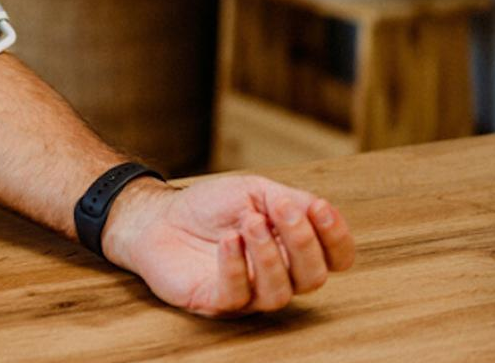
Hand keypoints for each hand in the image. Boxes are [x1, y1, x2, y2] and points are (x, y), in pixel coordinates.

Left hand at [101, 175, 354, 317]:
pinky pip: (237, 295)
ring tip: (250, 222)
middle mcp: (278, 276)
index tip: (319, 209)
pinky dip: (236, 266)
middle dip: (304, 242)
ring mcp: (248, 293)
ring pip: (280, 293)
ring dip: (269, 255)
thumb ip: (291, 200)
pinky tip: (228, 240)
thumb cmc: (209, 206)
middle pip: (313, 277)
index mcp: (293, 249)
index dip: (336, 238)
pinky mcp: (216, 302)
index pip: (335, 258)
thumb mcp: (255, 191)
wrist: (158, 217)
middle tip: (282, 210)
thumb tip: (323, 210)